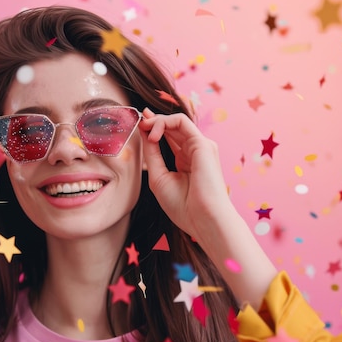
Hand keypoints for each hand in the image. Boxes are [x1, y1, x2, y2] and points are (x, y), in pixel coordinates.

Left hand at [138, 108, 234, 244]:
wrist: (203, 220)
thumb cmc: (183, 205)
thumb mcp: (158, 177)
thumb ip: (151, 154)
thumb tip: (143, 132)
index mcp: (185, 161)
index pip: (169, 137)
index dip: (153, 128)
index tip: (138, 124)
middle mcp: (194, 151)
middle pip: (173, 127)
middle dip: (153, 121)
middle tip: (138, 121)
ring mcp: (200, 146)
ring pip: (177, 121)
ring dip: (156, 121)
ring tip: (143, 128)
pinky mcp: (202, 144)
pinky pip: (181, 122)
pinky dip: (164, 122)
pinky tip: (153, 135)